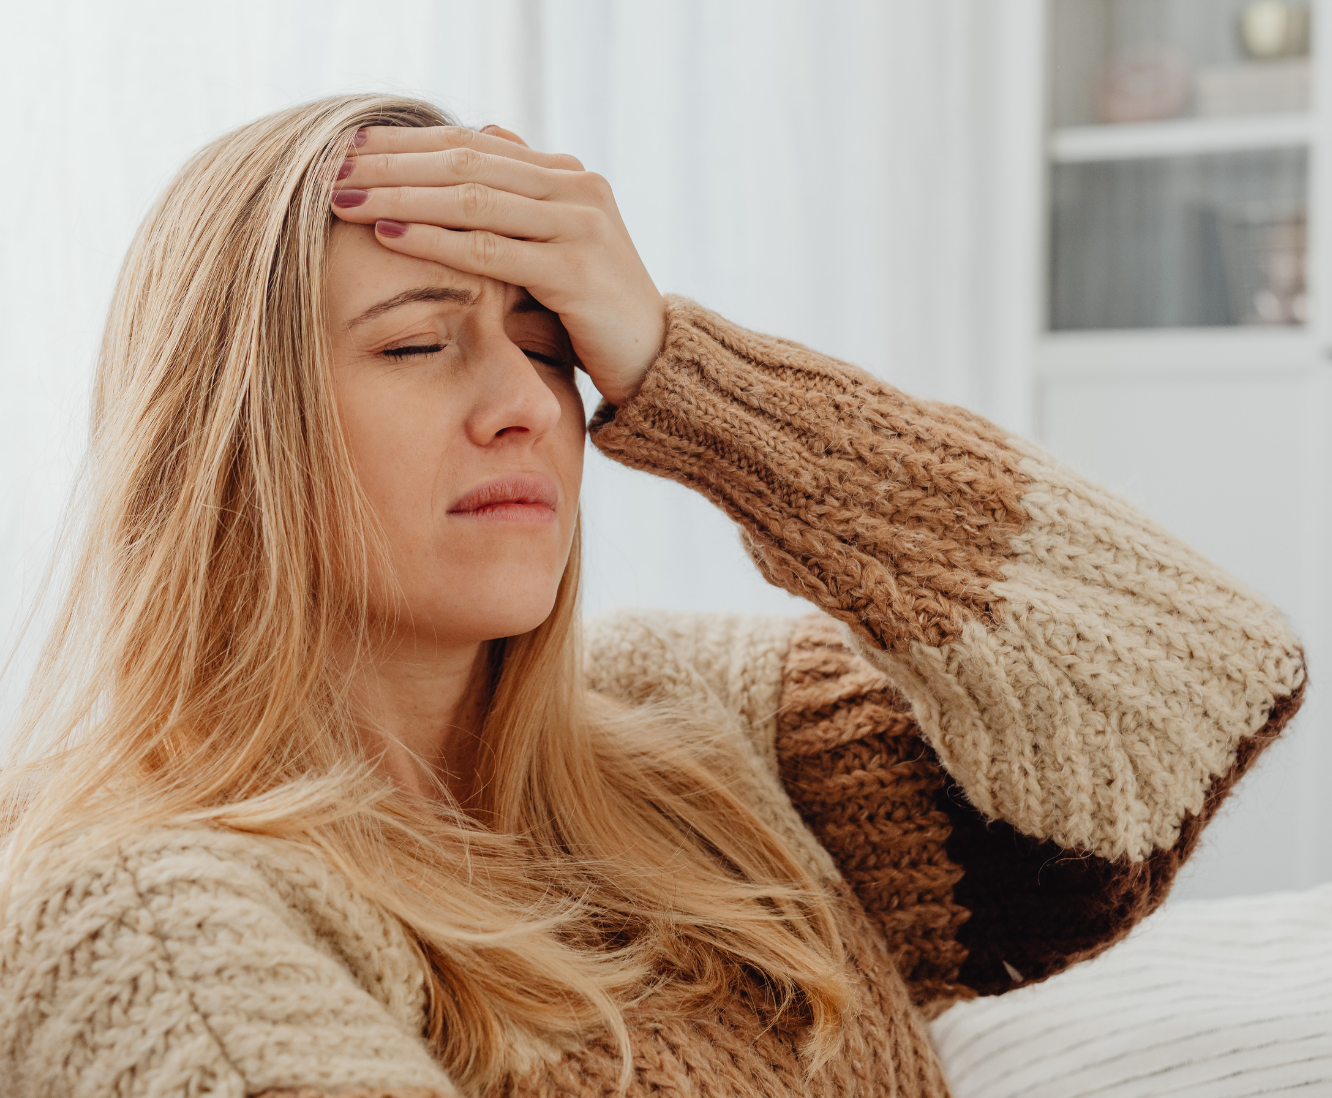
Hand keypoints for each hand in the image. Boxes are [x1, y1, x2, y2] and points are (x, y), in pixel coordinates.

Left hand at [331, 125, 666, 406]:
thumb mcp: (557, 247)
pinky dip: (435, 240)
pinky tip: (389, 235)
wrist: (655, 362)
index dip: (405, 143)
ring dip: (401, 195)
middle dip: (391, 164)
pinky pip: (491, 250)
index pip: (470, 144)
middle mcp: (576, 189)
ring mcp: (580, 227)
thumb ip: (523, 196)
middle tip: (328, 168)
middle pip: (464, 163)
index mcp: (566, 176)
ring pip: (472, 199)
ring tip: (344, 198)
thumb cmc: (593, 312)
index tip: (345, 149)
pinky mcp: (576, 271)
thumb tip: (483, 136)